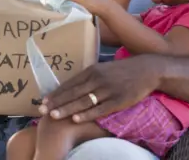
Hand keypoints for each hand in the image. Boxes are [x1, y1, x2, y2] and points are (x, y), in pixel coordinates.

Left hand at [39, 55, 159, 122]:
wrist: (146, 69)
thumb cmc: (122, 70)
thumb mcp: (103, 69)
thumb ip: (89, 77)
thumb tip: (73, 87)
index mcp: (92, 70)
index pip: (70, 83)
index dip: (56, 93)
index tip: (43, 100)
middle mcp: (97, 79)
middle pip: (73, 92)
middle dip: (56, 102)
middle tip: (42, 109)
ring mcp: (107, 90)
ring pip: (83, 101)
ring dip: (67, 109)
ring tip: (54, 115)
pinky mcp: (118, 100)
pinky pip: (100, 109)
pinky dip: (87, 114)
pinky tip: (76, 118)